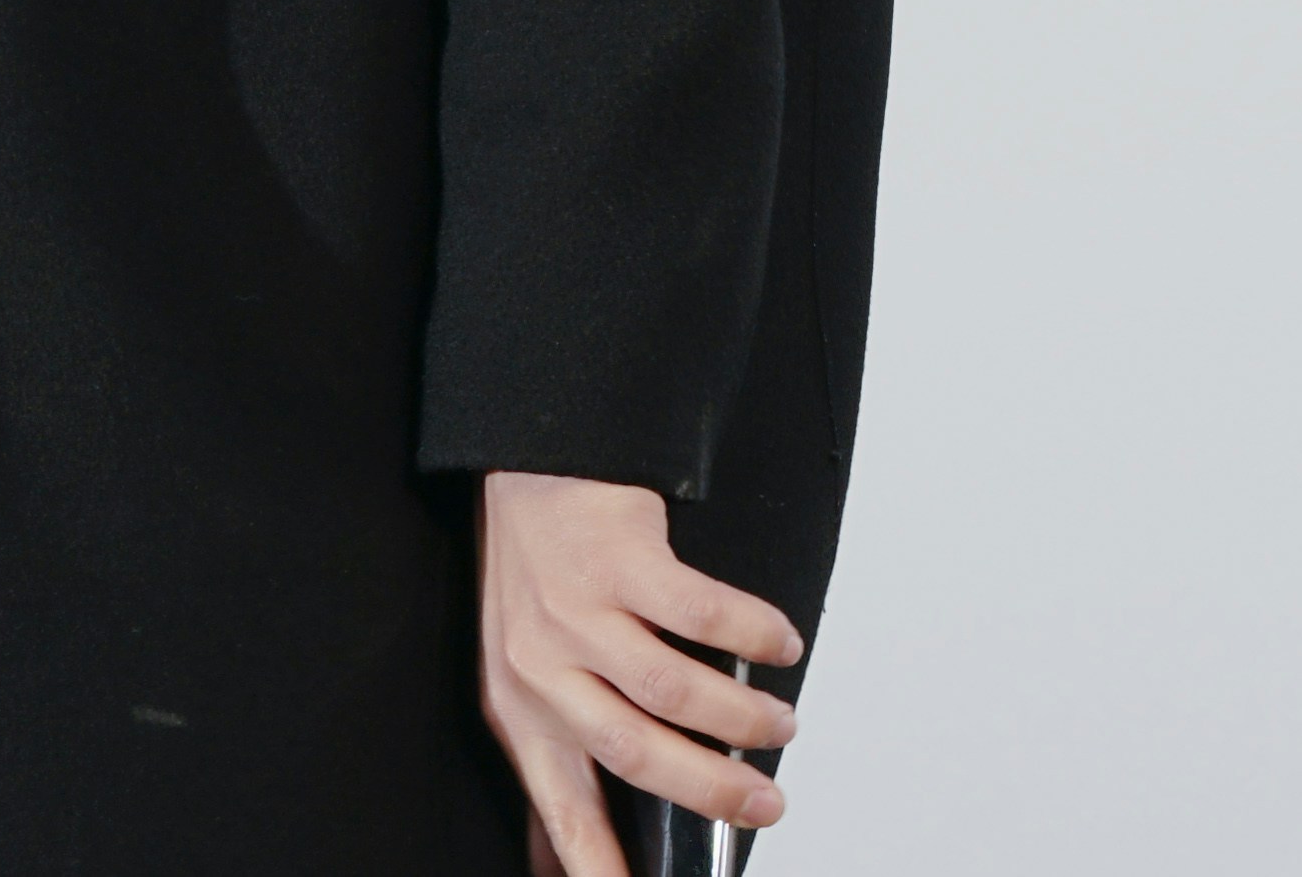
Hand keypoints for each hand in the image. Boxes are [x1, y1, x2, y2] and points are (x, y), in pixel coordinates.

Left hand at [476, 468, 799, 872]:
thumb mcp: (524, 674)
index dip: (599, 861)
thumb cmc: (534, 576)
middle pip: (634, 754)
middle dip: (711, 791)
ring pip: (671, 690)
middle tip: (766, 806)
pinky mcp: (621, 556)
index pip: (561, 807)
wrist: (527, 463)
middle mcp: (543, 670)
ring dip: (739, 718)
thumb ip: (560, 749)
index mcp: (520, 712)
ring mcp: (580, 612)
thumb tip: (569, 845)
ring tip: (782, 726)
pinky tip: (778, 646)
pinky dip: (750, 634)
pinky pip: (700, 610)